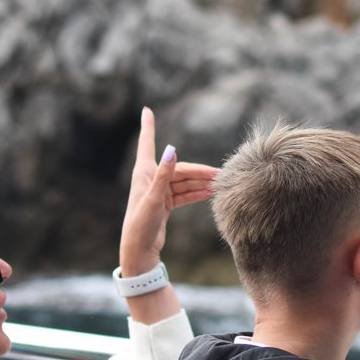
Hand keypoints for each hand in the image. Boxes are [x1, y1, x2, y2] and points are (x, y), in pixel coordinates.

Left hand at [119, 106, 215, 274]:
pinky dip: (196, 193)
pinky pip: (184, 193)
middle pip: (179, 169)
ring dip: (200, 183)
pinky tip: (211, 193)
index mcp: (144, 173)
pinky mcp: (165, 203)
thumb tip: (172, 149)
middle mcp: (151, 178)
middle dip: (199, 171)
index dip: (148, 125)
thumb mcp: (153, 199)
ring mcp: (159, 191)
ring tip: (220, 185)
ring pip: (184, 181)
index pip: (148, 143)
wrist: (138, 250)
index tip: (146, 109)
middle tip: (221, 175)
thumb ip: (164, 175)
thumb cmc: (140, 224)